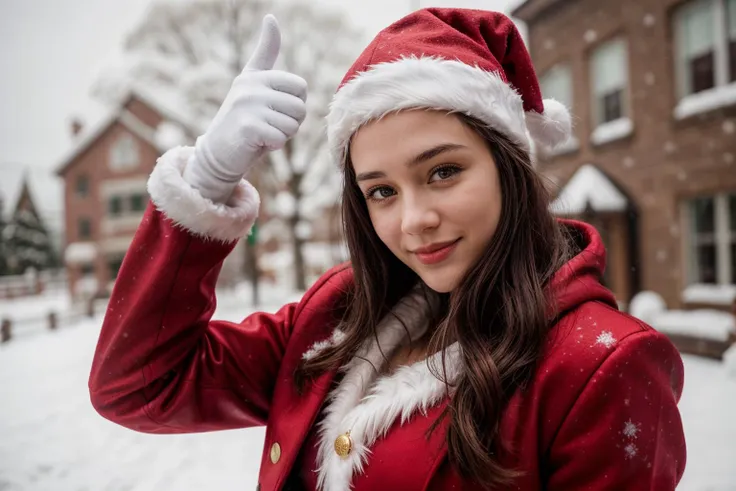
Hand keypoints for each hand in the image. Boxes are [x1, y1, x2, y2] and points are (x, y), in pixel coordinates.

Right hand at [182, 14, 307, 202]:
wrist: (218, 153)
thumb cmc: (244, 120)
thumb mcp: (253, 83)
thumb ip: (265, 53)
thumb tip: (270, 17)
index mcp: (256, 75)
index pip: (300, 87)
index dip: (295, 105)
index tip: (274, 110)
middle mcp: (251, 86)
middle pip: (300, 108)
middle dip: (291, 123)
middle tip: (269, 126)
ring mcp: (248, 105)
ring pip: (293, 125)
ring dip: (283, 136)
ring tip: (263, 134)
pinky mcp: (248, 127)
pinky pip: (281, 138)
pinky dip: (274, 146)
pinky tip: (258, 144)